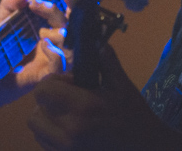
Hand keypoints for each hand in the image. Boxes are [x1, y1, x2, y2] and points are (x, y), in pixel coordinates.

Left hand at [0, 0, 72, 129]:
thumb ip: (8, 6)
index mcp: (43, 29)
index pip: (63, 14)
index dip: (69, 2)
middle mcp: (51, 43)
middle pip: (68, 26)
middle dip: (56, 12)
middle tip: (37, 5)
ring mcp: (49, 59)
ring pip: (71, 46)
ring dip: (60, 34)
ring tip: (41, 32)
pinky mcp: (45, 75)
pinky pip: (61, 66)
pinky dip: (57, 54)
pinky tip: (45, 45)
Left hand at [28, 44, 171, 150]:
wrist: (146, 148)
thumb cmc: (135, 117)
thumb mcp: (123, 87)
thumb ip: (107, 63)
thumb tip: (97, 41)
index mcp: (84, 107)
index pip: (43, 90)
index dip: (53, 83)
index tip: (70, 84)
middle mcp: (70, 129)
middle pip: (35, 110)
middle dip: (47, 101)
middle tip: (66, 99)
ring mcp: (67, 148)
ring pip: (37, 129)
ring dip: (46, 118)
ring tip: (66, 115)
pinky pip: (44, 143)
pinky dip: (50, 134)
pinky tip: (68, 129)